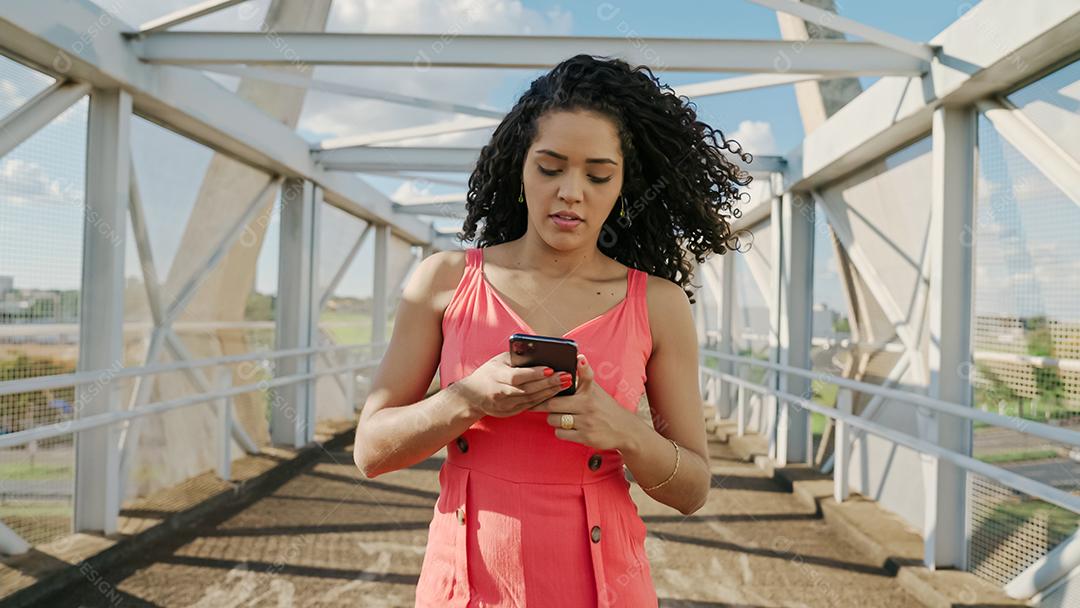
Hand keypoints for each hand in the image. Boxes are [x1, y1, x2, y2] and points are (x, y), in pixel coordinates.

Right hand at [452, 351, 572, 418]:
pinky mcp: (510, 413)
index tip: (551, 369)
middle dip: (549, 383)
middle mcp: (500, 393)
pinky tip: (556, 393)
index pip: (518, 376)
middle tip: (566, 376)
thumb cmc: (488, 373)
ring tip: (566, 383)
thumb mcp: (498, 361)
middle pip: (528, 389)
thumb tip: (538, 351)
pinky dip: (544, 399)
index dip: (534, 373)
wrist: (471, 397)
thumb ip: (516, 357)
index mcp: (496, 377)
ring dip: (550, 391)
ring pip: (531, 399)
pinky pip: (530, 406)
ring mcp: (505, 406)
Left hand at [529, 354, 639, 450]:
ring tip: (559, 416)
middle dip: (544, 404)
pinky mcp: (585, 437)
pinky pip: (560, 433)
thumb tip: (578, 357)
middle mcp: (587, 405)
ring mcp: (586, 422)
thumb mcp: (597, 389)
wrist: (625, 430)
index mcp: (588, 391)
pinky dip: (560, 431)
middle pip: (553, 404)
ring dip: (553, 419)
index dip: (552, 383)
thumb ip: (585, 375)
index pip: (569, 381)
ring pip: (553, 420)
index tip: (543, 382)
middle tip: (540, 403)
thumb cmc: (606, 407)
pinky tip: (567, 427)